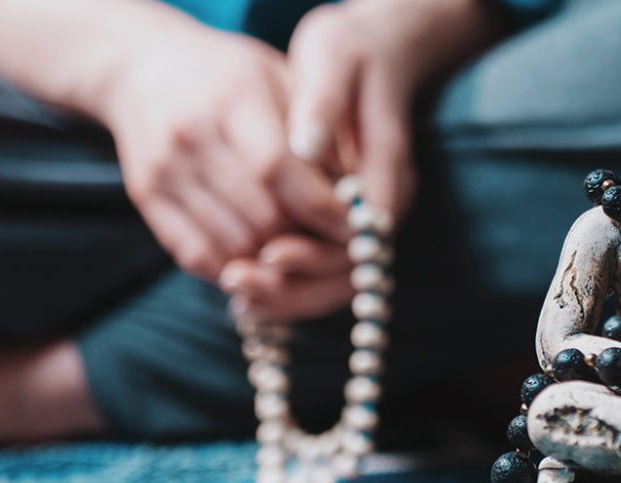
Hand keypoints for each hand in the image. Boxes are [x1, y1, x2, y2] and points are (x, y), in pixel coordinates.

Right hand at [96, 13, 346, 281]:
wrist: (143, 65)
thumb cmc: (230, 76)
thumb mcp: (280, 79)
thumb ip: (316, 132)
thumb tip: (353, 195)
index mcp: (234, 97)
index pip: (280, 169)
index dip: (321, 208)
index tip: (350, 226)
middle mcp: (192, 133)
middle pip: (261, 216)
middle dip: (303, 237)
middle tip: (323, 239)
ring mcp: (165, 168)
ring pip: (233, 244)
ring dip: (270, 258)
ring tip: (290, 244)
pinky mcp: (146, 196)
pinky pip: (196, 255)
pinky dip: (232, 266)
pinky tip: (253, 254)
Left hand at [222, 0, 504, 319]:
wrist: (371, 53)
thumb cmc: (350, 52)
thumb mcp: (335, 61)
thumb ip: (322, 106)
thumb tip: (305, 147)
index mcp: (388, 170)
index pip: (360, 233)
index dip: (315, 251)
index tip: (270, 251)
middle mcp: (382, 206)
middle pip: (345, 272)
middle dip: (293, 285)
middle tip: (238, 280)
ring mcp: (364, 218)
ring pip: (331, 281)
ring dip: (283, 292)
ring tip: (232, 284)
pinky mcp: (342, 222)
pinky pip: (318, 271)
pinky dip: (281, 282)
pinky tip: (239, 278)